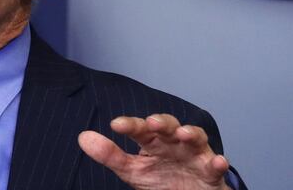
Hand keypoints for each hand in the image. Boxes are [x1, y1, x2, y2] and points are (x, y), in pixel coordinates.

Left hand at [78, 114, 229, 189]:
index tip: (116, 125)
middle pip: (169, 126)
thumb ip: (109, 155)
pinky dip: (218, 163)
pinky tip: (218, 161)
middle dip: (162, 122)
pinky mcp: (212, 172)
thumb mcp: (132, 170)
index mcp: (153, 141)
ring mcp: (195, 155)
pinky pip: (216, 166)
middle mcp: (174, 143)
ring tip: (183, 133)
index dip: (130, 125)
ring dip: (191, 133)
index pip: (140, 128)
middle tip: (153, 123)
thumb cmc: (160, 179)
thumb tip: (83, 137)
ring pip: (195, 139)